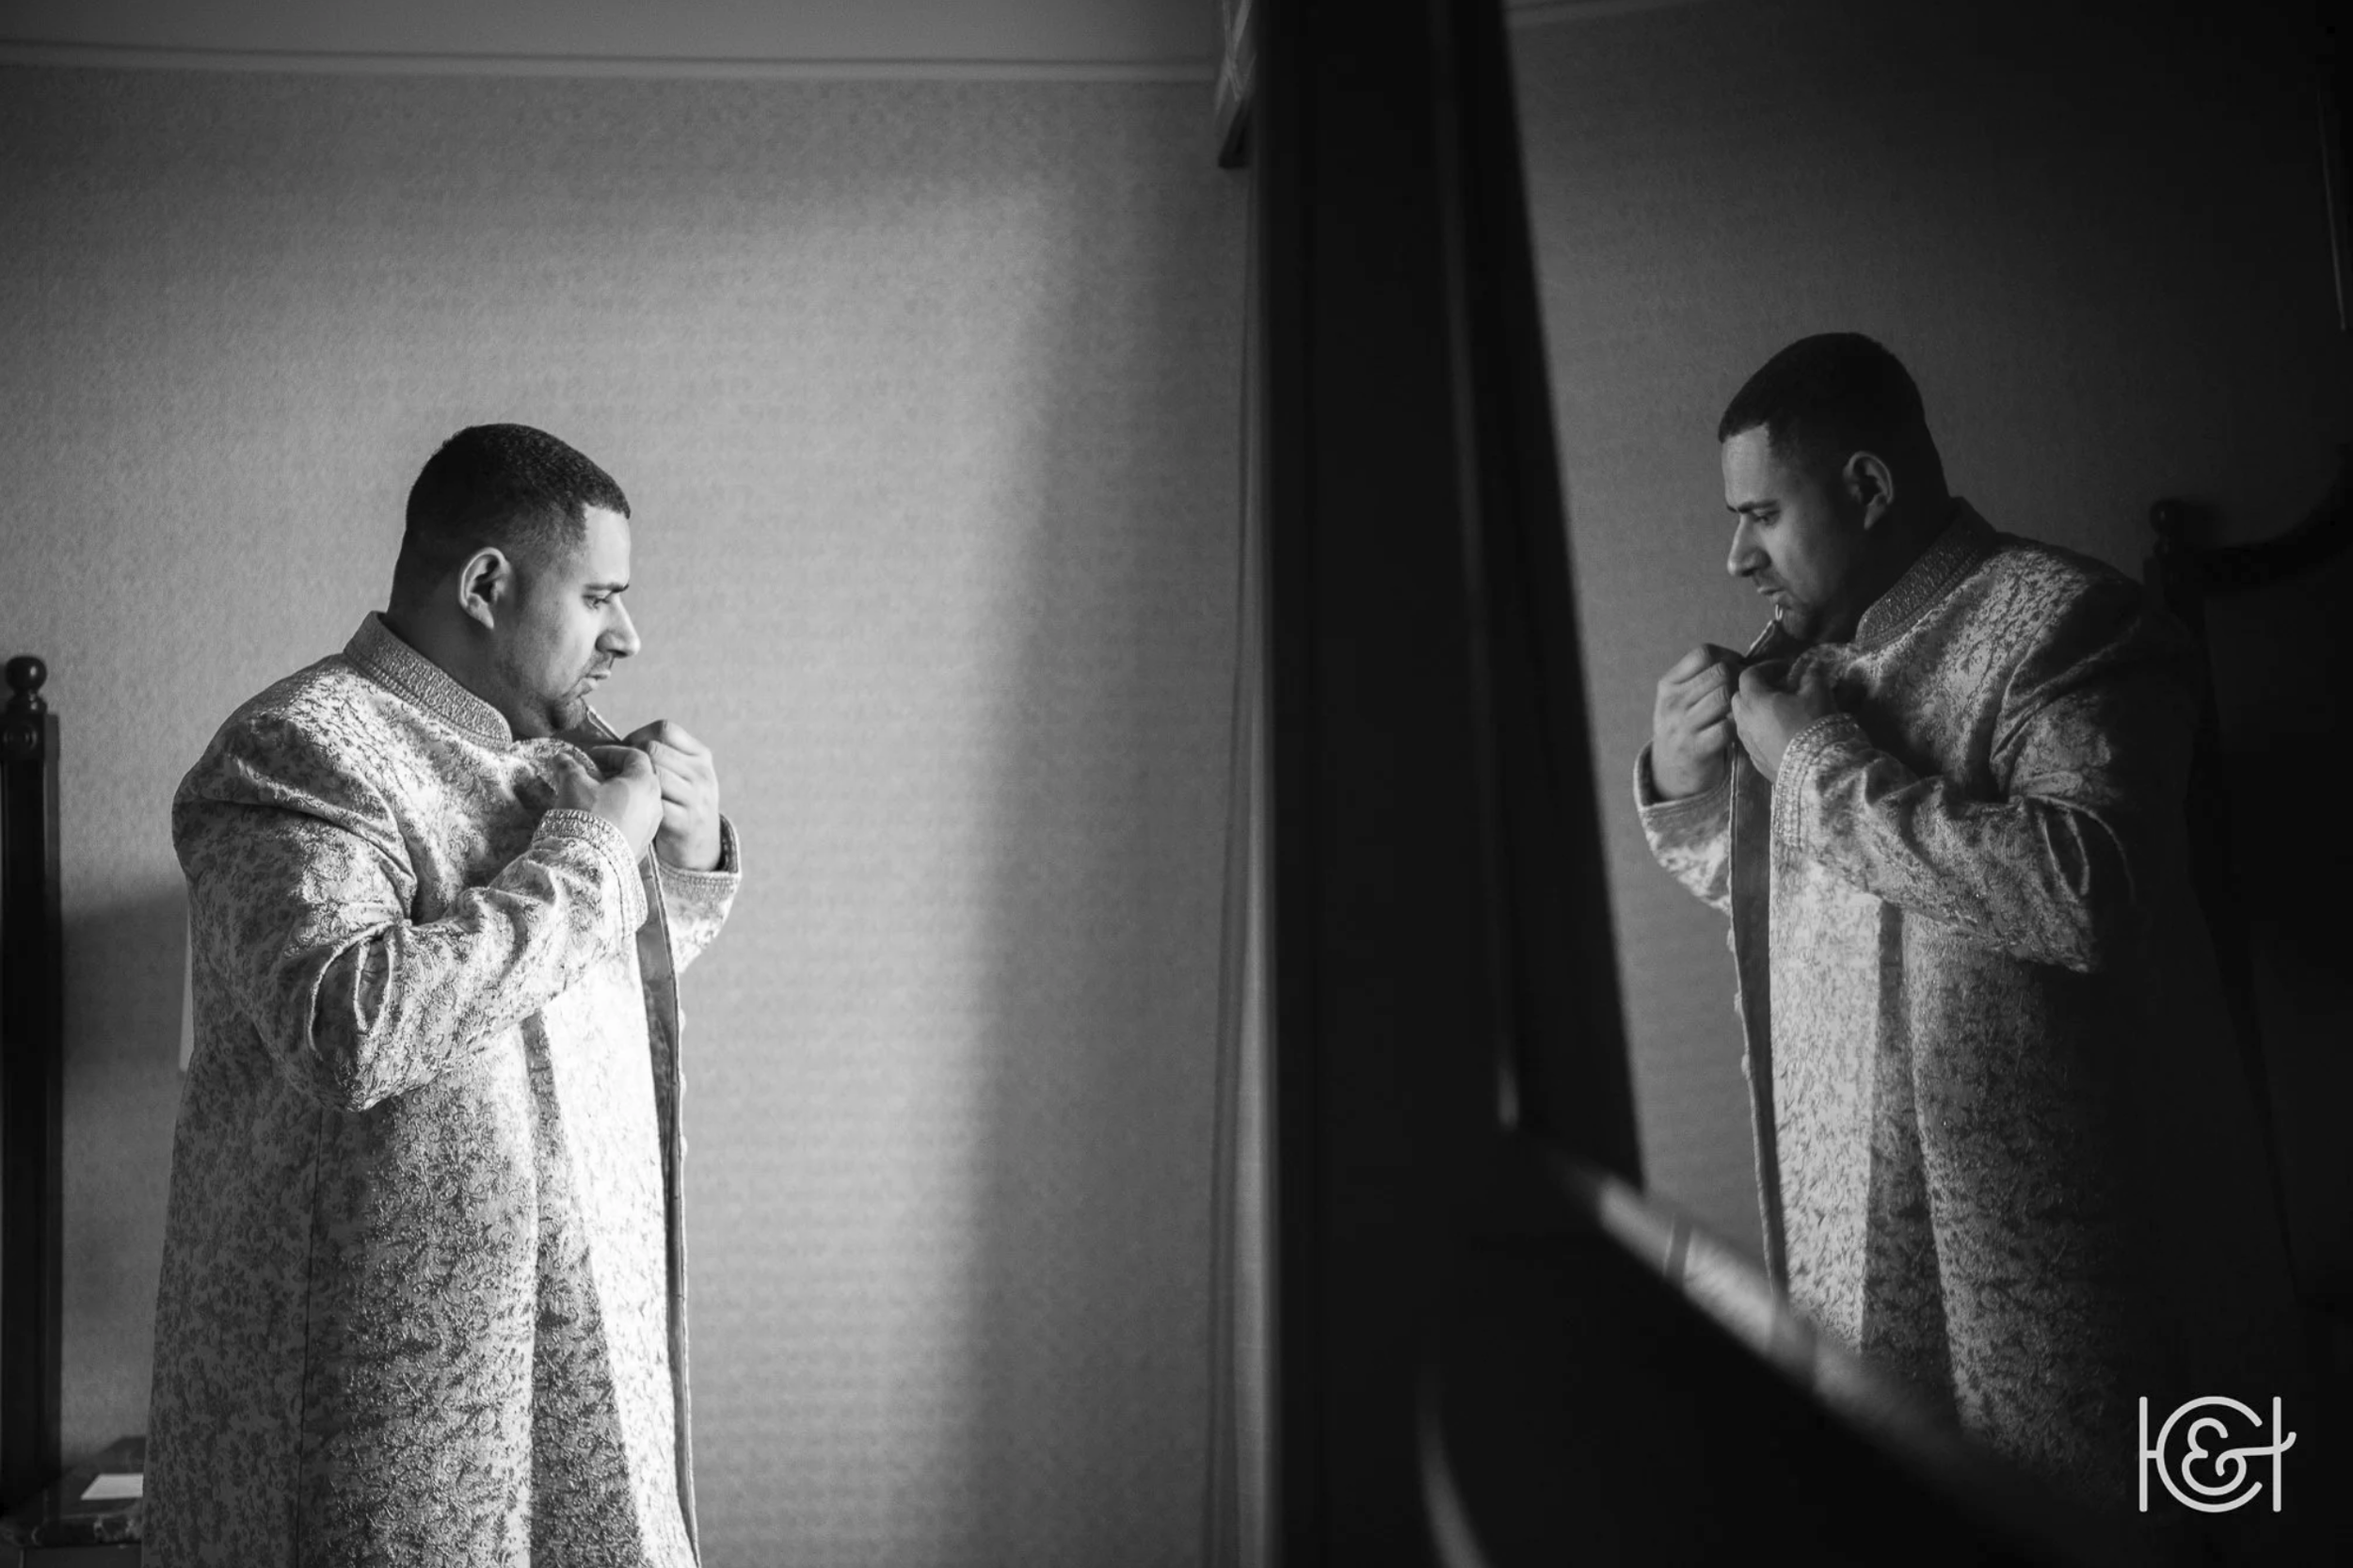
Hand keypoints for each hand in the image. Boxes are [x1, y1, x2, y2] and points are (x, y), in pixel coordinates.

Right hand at [553, 746, 661, 861]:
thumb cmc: (586, 818)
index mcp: (644, 782)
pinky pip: (636, 822)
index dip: (612, 752)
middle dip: (616, 774)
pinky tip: (601, 820)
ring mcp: (652, 826)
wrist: (590, 864)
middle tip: (593, 775)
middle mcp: (655, 803)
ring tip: (594, 798)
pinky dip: (622, 815)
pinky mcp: (643, 845)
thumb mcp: (573, 785)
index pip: (635, 756)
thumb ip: (569, 767)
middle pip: (640, 779)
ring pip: (639, 802)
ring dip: (619, 796)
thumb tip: (562, 758)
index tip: (592, 756)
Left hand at [622, 720, 721, 871]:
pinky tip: (626, 806)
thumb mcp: (686, 775)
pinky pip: (653, 803)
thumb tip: (616, 743)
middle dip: (627, 757)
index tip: (624, 750)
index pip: (666, 730)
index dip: (638, 735)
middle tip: (610, 769)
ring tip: (613, 786)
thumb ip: (664, 757)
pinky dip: (635, 803)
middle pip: (655, 750)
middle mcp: (702, 774)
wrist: (702, 846)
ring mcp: (696, 798)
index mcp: (701, 756)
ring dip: (626, 779)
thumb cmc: (682, 804)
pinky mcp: (685, 822)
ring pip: (652, 774)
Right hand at [1650, 644, 1745, 798]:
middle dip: (1740, 678)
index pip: (1703, 654)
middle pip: (1720, 673)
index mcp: (1668, 685)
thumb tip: (1744, 660)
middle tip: (1747, 690)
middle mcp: (1672, 703)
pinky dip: (1739, 725)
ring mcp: (1682, 726)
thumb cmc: (1685, 727)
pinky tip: (1739, 728)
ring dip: (1741, 701)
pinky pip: (1728, 725)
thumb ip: (1701, 678)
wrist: (1670, 772)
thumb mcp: (1679, 699)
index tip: (1737, 669)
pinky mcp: (1696, 748)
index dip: (1728, 656)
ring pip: (1725, 696)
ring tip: (1744, 708)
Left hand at [1730, 659, 1834, 782]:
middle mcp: (1743, 721)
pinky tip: (1780, 733)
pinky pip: (1752, 739)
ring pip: (1743, 720)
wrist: (1816, 770)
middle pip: (1739, 697)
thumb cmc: (1814, 725)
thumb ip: (1811, 676)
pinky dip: (1760, 731)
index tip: (1785, 668)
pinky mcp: (1755, 761)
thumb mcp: (1818, 693)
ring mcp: (1747, 743)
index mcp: (1754, 700)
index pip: (1749, 675)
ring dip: (1756, 711)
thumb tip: (1810, 667)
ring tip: (1780, 711)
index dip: (1766, 667)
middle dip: (1756, 689)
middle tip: (1780, 688)